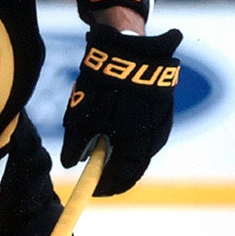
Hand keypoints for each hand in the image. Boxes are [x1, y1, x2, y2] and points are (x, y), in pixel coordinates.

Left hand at [60, 22, 182, 195]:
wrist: (130, 47)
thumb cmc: (104, 85)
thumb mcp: (81, 117)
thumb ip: (75, 145)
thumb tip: (70, 164)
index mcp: (137, 144)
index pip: (124, 178)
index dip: (106, 186)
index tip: (92, 188)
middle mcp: (156, 136)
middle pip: (135, 166)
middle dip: (116, 171)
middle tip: (98, 172)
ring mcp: (164, 120)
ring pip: (143, 148)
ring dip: (125, 153)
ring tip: (105, 148)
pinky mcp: (164, 106)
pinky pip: (149, 131)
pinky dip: (133, 136)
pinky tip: (118, 129)